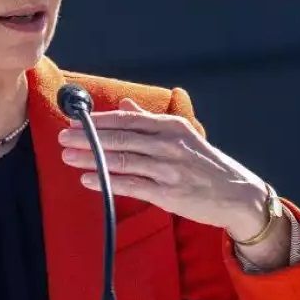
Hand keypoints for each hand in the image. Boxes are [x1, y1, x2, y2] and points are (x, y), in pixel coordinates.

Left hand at [58, 98, 268, 237]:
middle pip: (119, 138)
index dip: (97, 121)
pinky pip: (130, 185)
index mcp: (170, 126)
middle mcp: (168, 144)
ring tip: (67, 156)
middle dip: (87, 137)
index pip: (126, 120)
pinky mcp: (167, 193)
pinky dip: (106, 181)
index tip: (74, 120)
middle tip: (62, 137)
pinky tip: (87, 179)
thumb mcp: (181, 135)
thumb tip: (123, 105)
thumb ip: (149, 120)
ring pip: (121, 161)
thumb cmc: (204, 163)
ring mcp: (168, 169)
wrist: (237, 194)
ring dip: (90, 158)